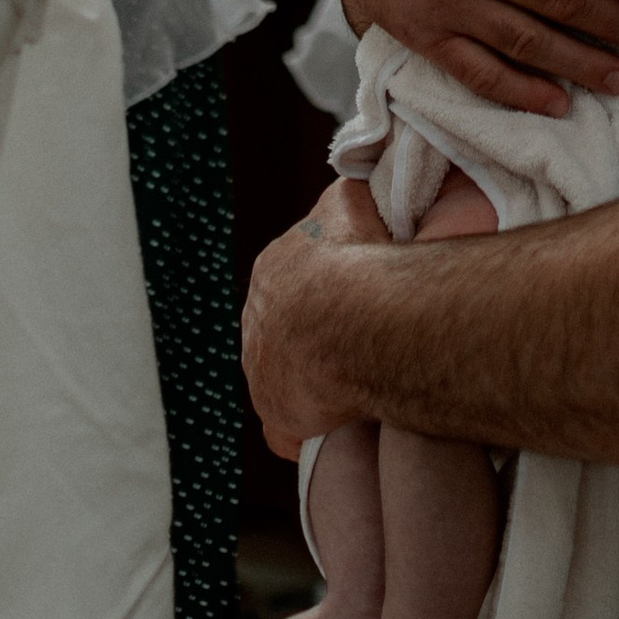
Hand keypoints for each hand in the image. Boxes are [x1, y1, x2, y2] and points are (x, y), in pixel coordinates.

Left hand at [243, 173, 394, 448]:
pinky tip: (336, 426)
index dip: (329, 293)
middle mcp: (257, 320)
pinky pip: (287, 430)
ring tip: (360, 382)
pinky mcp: (276, 414)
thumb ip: (345, 201)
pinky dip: (308, 428)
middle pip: (287, 331)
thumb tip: (354, 188)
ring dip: (316, 380)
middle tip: (361, 342)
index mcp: (273, 271)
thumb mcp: (350, 202)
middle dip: (318, 337)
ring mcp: (262, 370)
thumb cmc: (357, 258)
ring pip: (288, 377)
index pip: (295, 283)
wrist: (350, 316)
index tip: (358, 302)